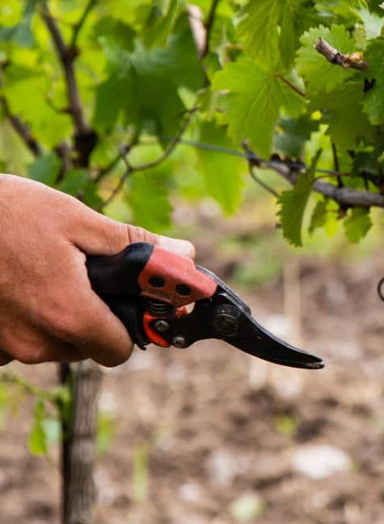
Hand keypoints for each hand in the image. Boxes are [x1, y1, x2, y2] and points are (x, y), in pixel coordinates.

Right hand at [0, 175, 193, 367]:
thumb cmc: (9, 213)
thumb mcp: (79, 221)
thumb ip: (135, 246)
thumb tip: (186, 257)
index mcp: (67, 314)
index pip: (120, 351)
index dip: (133, 325)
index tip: (135, 300)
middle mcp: (35, 341)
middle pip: (89, 347)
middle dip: (98, 315)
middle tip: (88, 273)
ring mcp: (4, 345)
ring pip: (55, 344)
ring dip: (63, 315)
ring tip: (48, 268)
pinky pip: (22, 338)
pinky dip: (30, 316)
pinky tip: (21, 281)